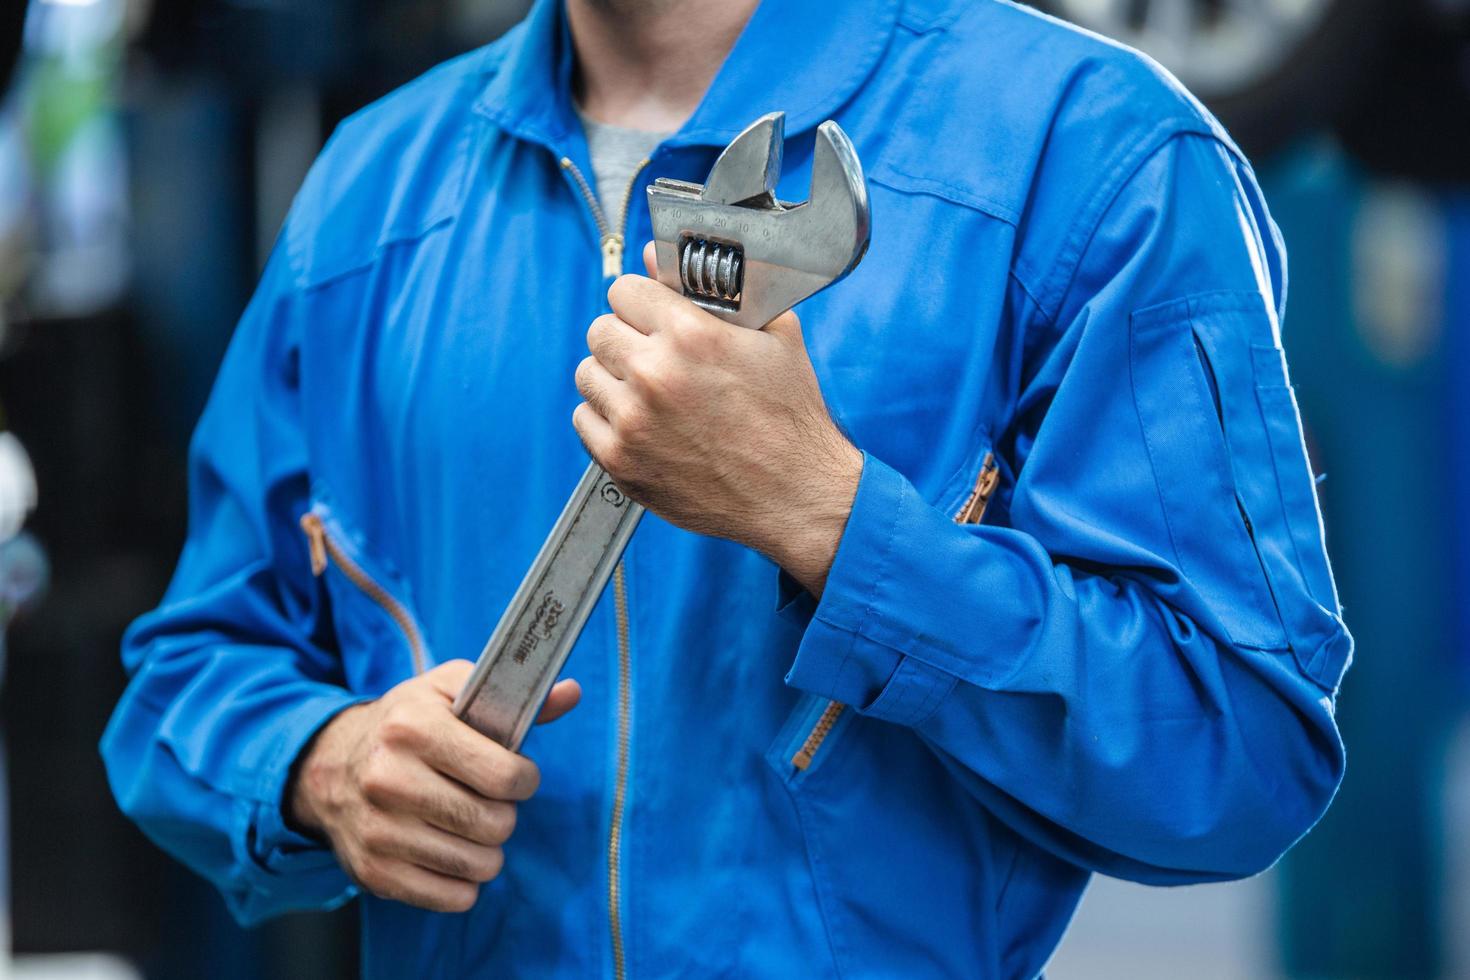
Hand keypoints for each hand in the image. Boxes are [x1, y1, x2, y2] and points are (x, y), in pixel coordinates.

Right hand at [287, 660, 579, 911]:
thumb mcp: (452, 693)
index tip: (515, 773)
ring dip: (488, 849)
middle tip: (488, 800)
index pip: (505, 776)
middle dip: (505, 813)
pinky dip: (464, 882)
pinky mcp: (374, 873)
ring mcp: (378, 830)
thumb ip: (515, 698)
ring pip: (479, 865)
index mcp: (413, 728)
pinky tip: (451, 852)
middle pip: (495, 824)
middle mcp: (389, 779)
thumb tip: (571, 693)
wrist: (329, 766)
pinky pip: (453, 898)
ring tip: (470, 825)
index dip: (524, 778)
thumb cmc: (408, 725)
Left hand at [573, 243, 861, 594]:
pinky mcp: (620, 461)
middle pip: (599, 330)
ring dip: (613, 379)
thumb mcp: (773, 336)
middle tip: (653, 357)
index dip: (642, 302)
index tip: (653, 316)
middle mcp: (654, 374)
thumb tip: (656, 256)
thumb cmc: (790, 417)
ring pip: (587, 374)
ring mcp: (632, 420)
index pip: (625, 290)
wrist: (794, 496)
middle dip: (625, 338)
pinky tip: (642, 424)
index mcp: (691, 334)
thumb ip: (711, 289)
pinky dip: (607, 419)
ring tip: (649, 393)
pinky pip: (585, 420)